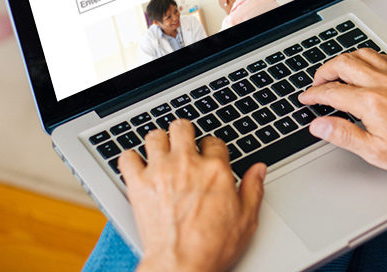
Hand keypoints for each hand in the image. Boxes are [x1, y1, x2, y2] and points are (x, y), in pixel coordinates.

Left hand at [119, 119, 266, 271]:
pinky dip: (131, 159)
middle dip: (184, 133)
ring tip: (161, 152)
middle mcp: (187, 164)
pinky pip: (127, 158)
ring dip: (158, 142)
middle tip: (183, 143)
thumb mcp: (246, 219)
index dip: (212, 148)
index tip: (209, 157)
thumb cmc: (212, 247)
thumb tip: (259, 170)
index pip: (213, 141)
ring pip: (154, 136)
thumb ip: (253, 189)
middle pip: (182, 127)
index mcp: (215, 170)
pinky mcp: (138, 185)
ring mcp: (160, 172)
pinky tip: (138, 166)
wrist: (180, 266)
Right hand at [299, 48, 386, 179]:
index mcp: (371, 103)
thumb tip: (319, 125)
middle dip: (323, 71)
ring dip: (344, 60)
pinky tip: (366, 67)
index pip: (332, 91)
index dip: (314, 94)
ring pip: (361, 54)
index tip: (306, 98)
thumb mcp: (375, 152)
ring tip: (336, 72)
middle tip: (317, 83)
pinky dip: (367, 57)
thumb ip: (344, 135)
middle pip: (342, 64)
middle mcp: (382, 83)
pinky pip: (381, 55)